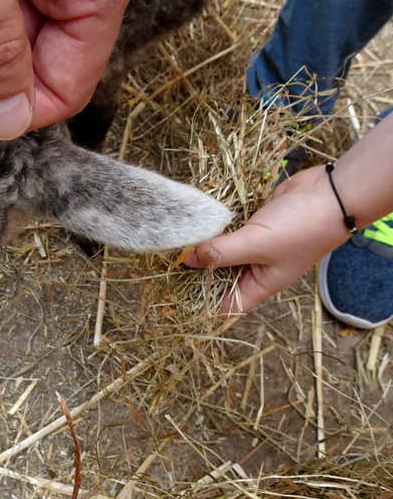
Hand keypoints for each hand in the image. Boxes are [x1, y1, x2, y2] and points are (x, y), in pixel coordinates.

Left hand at [183, 165, 351, 312]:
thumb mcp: (257, 244)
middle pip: (218, 275)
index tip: (173, 292)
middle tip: (165, 257)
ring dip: (204, 242)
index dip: (201, 304)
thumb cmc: (302, 227)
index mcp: (259, 284)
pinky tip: (197, 216)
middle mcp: (256, 267)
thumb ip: (220, 252)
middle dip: (196, 268)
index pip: (225, 305)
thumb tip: (185, 259)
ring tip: (174, 236)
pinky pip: (230, 225)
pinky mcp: (256, 220)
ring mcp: (256, 242)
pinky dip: (216, 222)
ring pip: (222, 248)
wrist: (332, 192)